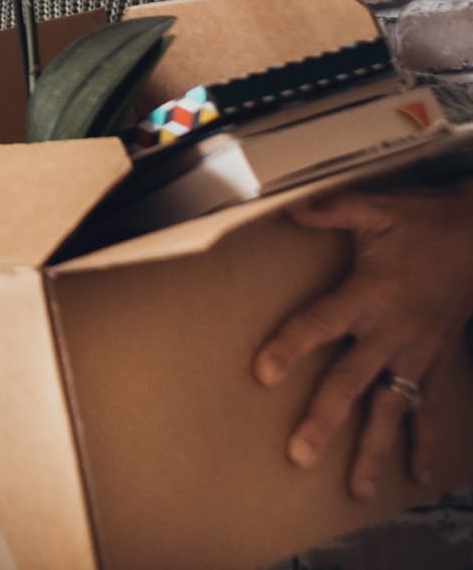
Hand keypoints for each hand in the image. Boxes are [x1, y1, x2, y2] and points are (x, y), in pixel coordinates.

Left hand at [251, 179, 472, 499]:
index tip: (262, 374)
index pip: (318, 325)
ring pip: (390, 409)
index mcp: (366, 296)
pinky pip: (430, 408)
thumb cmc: (423, 223)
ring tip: (358, 488)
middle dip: (324, 420)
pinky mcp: (436, 362)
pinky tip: (420, 475)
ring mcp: (415, 354)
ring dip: (374, 449)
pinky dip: (426, 442)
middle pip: (350, 383)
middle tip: (299, 455)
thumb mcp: (376, 209)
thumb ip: (332, 211)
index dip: (289, 348)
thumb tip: (291, 211)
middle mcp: (389, 333)